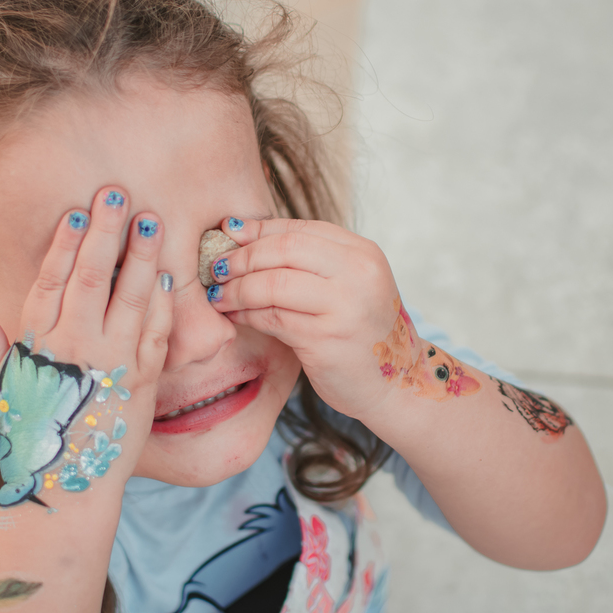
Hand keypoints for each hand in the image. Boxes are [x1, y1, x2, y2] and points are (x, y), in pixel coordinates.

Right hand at [0, 186, 172, 507]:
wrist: (67, 487)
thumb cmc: (29, 439)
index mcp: (39, 344)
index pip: (52, 281)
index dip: (66, 243)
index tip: (78, 211)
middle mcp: (77, 347)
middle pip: (93, 276)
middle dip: (106, 232)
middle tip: (118, 194)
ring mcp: (113, 362)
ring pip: (131, 297)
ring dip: (142, 256)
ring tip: (152, 221)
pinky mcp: (143, 380)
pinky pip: (157, 333)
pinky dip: (164, 301)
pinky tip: (168, 273)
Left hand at [203, 216, 403, 419]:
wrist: (396, 383)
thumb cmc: (362, 330)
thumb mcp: (348, 284)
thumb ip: (308, 260)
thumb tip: (240, 232)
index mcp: (363, 253)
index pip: (299, 229)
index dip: (257, 231)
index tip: (227, 236)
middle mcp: (358, 274)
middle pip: (283, 250)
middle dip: (242, 258)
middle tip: (216, 268)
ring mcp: (345, 307)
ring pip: (273, 284)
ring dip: (237, 289)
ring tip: (219, 295)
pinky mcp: (326, 340)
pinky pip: (273, 318)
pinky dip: (247, 314)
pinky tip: (236, 315)